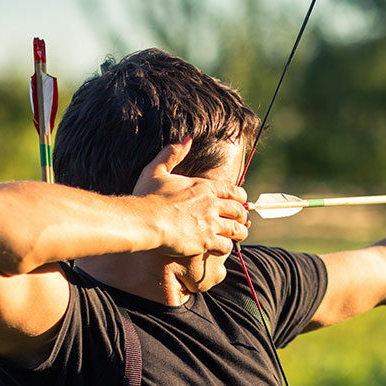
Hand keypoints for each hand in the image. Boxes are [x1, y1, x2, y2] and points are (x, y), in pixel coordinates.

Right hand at [133, 138, 249, 256]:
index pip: (234, 191)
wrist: (144, 221)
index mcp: (204, 187)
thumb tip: (187, 137)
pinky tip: (220, 248)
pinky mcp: (207, 240)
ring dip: (238, 233)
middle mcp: (212, 204)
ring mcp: (211, 223)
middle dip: (241, 216)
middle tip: (239, 221)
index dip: (239, 198)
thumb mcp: (156, 170)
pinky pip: (226, 245)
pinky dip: (226, 247)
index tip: (238, 203)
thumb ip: (173, 153)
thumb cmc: (147, 197)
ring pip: (237, 229)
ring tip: (235, 236)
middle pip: (239, 210)